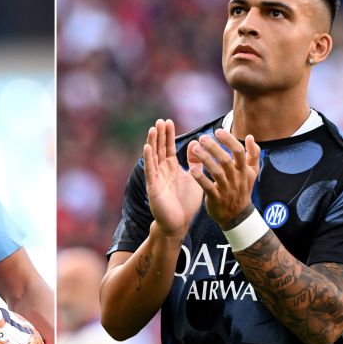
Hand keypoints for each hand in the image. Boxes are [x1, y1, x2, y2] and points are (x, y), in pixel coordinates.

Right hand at [143, 119, 202, 236]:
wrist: (179, 223)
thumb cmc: (186, 202)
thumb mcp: (194, 178)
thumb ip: (195, 162)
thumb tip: (195, 144)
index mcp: (171, 168)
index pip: (168, 148)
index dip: (168, 135)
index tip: (169, 121)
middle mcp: (162, 170)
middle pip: (159, 149)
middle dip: (160, 135)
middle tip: (160, 120)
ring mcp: (156, 178)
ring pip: (153, 156)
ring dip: (153, 142)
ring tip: (153, 128)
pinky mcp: (153, 186)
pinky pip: (150, 170)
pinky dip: (148, 158)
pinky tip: (147, 147)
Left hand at [187, 128, 260, 227]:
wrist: (237, 216)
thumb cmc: (242, 189)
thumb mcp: (251, 173)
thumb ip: (253, 155)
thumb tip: (251, 136)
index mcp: (244, 170)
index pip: (239, 152)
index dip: (229, 140)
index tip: (218, 131)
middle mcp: (236, 179)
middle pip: (226, 160)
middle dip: (214, 148)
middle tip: (202, 138)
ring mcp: (227, 189)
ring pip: (217, 172)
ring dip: (205, 159)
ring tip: (195, 149)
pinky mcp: (216, 199)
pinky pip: (208, 187)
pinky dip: (200, 178)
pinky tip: (192, 169)